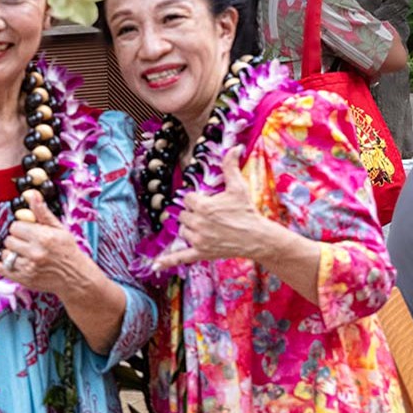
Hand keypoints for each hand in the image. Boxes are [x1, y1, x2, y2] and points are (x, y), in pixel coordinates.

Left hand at [0, 189, 96, 296]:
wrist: (75, 277)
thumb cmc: (67, 250)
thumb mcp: (59, 228)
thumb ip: (42, 212)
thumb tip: (31, 193)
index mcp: (42, 237)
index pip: (16, 226)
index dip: (21, 227)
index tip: (28, 231)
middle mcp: (34, 253)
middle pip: (9, 239)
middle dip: (15, 239)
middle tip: (27, 243)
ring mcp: (27, 268)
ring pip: (5, 253)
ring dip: (10, 251)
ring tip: (24, 253)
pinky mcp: (22, 279)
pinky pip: (0, 269)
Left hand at [155, 146, 268, 270]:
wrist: (258, 237)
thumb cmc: (247, 211)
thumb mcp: (238, 187)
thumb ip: (230, 166)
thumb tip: (233, 147)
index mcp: (203, 206)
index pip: (187, 199)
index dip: (197, 200)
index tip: (208, 202)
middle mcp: (198, 222)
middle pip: (183, 215)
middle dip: (194, 214)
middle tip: (211, 217)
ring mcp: (198, 239)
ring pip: (182, 231)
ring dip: (190, 229)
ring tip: (209, 228)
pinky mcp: (200, 253)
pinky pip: (180, 257)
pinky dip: (167, 261)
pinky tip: (155, 265)